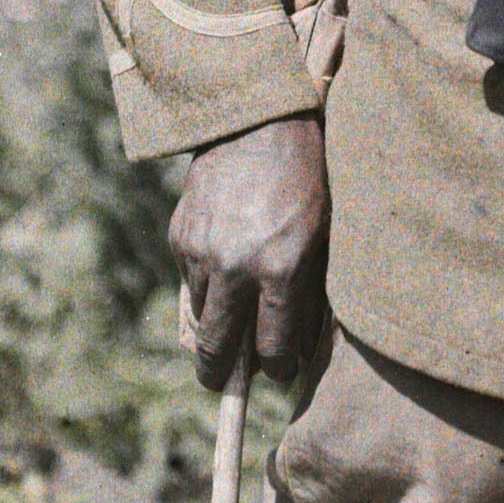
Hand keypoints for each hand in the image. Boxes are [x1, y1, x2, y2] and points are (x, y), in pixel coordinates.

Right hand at [170, 111, 329, 389]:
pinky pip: (190, 279)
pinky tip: (224, 265)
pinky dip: (205, 284)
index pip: (273, 345)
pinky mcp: (180, 236)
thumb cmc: (306, 173)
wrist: (258, 119)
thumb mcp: (323, 231)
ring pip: (201, 316)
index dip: (278, 365)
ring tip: (233, 319)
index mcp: (281, 267)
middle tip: (226, 383)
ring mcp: (202, 253)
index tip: (279, 371)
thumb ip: (310, 289)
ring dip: (215, 324)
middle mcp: (237, 267)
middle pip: (219, 349)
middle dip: (222, 375)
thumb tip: (300, 343)